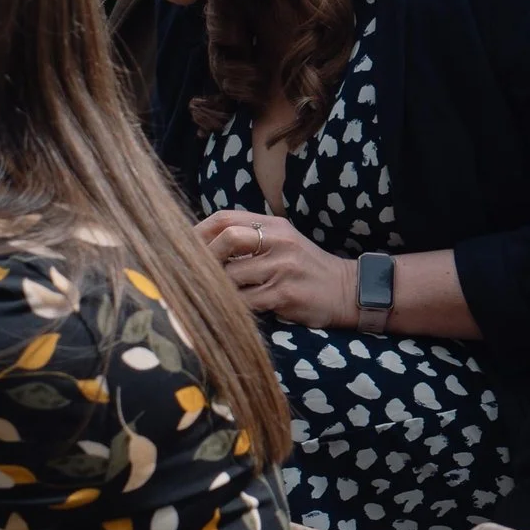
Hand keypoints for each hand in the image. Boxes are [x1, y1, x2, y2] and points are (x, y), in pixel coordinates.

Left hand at [196, 207, 360, 326]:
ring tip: (210, 296)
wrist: (347, 291)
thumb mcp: (283, 242)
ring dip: (216, 289)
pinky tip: (228, 312)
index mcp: (274, 225)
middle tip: (193, 275)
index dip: (198, 232)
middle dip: (204, 258)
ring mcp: (283, 267)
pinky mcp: (285, 294)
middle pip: (228, 237)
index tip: (182, 248)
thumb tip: (202, 247)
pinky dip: (232, 308)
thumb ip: (250, 239)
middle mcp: (279, 241)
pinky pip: (246, 302)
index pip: (225, 217)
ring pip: (231, 275)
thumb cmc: (307, 269)